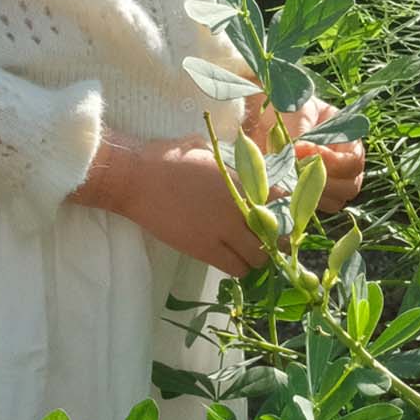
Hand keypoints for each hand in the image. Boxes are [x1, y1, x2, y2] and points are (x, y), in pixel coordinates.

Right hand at [116, 133, 278, 278]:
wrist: (137, 179)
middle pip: (275, 234)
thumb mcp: (206, 151)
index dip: (283, 209)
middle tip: (266, 238)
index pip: (281, 199)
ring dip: (256, 256)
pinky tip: (231, 257)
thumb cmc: (167, 158)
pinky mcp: (204, 249)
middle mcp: (238, 207)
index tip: (278, 213)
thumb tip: (238, 168)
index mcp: (240, 180)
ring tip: (246, 250)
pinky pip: (235, 268)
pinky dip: (238, 266)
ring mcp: (222, 231)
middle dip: (274, 238)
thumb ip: (228, 163)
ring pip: (257, 257)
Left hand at [241, 91, 366, 216]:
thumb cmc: (287, 109)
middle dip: (325, 181)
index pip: (353, 162)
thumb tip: (298, 155)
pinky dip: (297, 201)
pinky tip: (279, 186)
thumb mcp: (297, 111)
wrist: (263, 117)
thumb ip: (301, 131)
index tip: (303, 148)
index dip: (332, 160)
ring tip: (288, 176)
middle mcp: (342, 165)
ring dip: (312, 193)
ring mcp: (327, 182)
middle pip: (350, 187)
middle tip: (296, 169)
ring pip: (334, 201)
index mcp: (348, 141)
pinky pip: (311, 208)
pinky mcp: (307, 194)